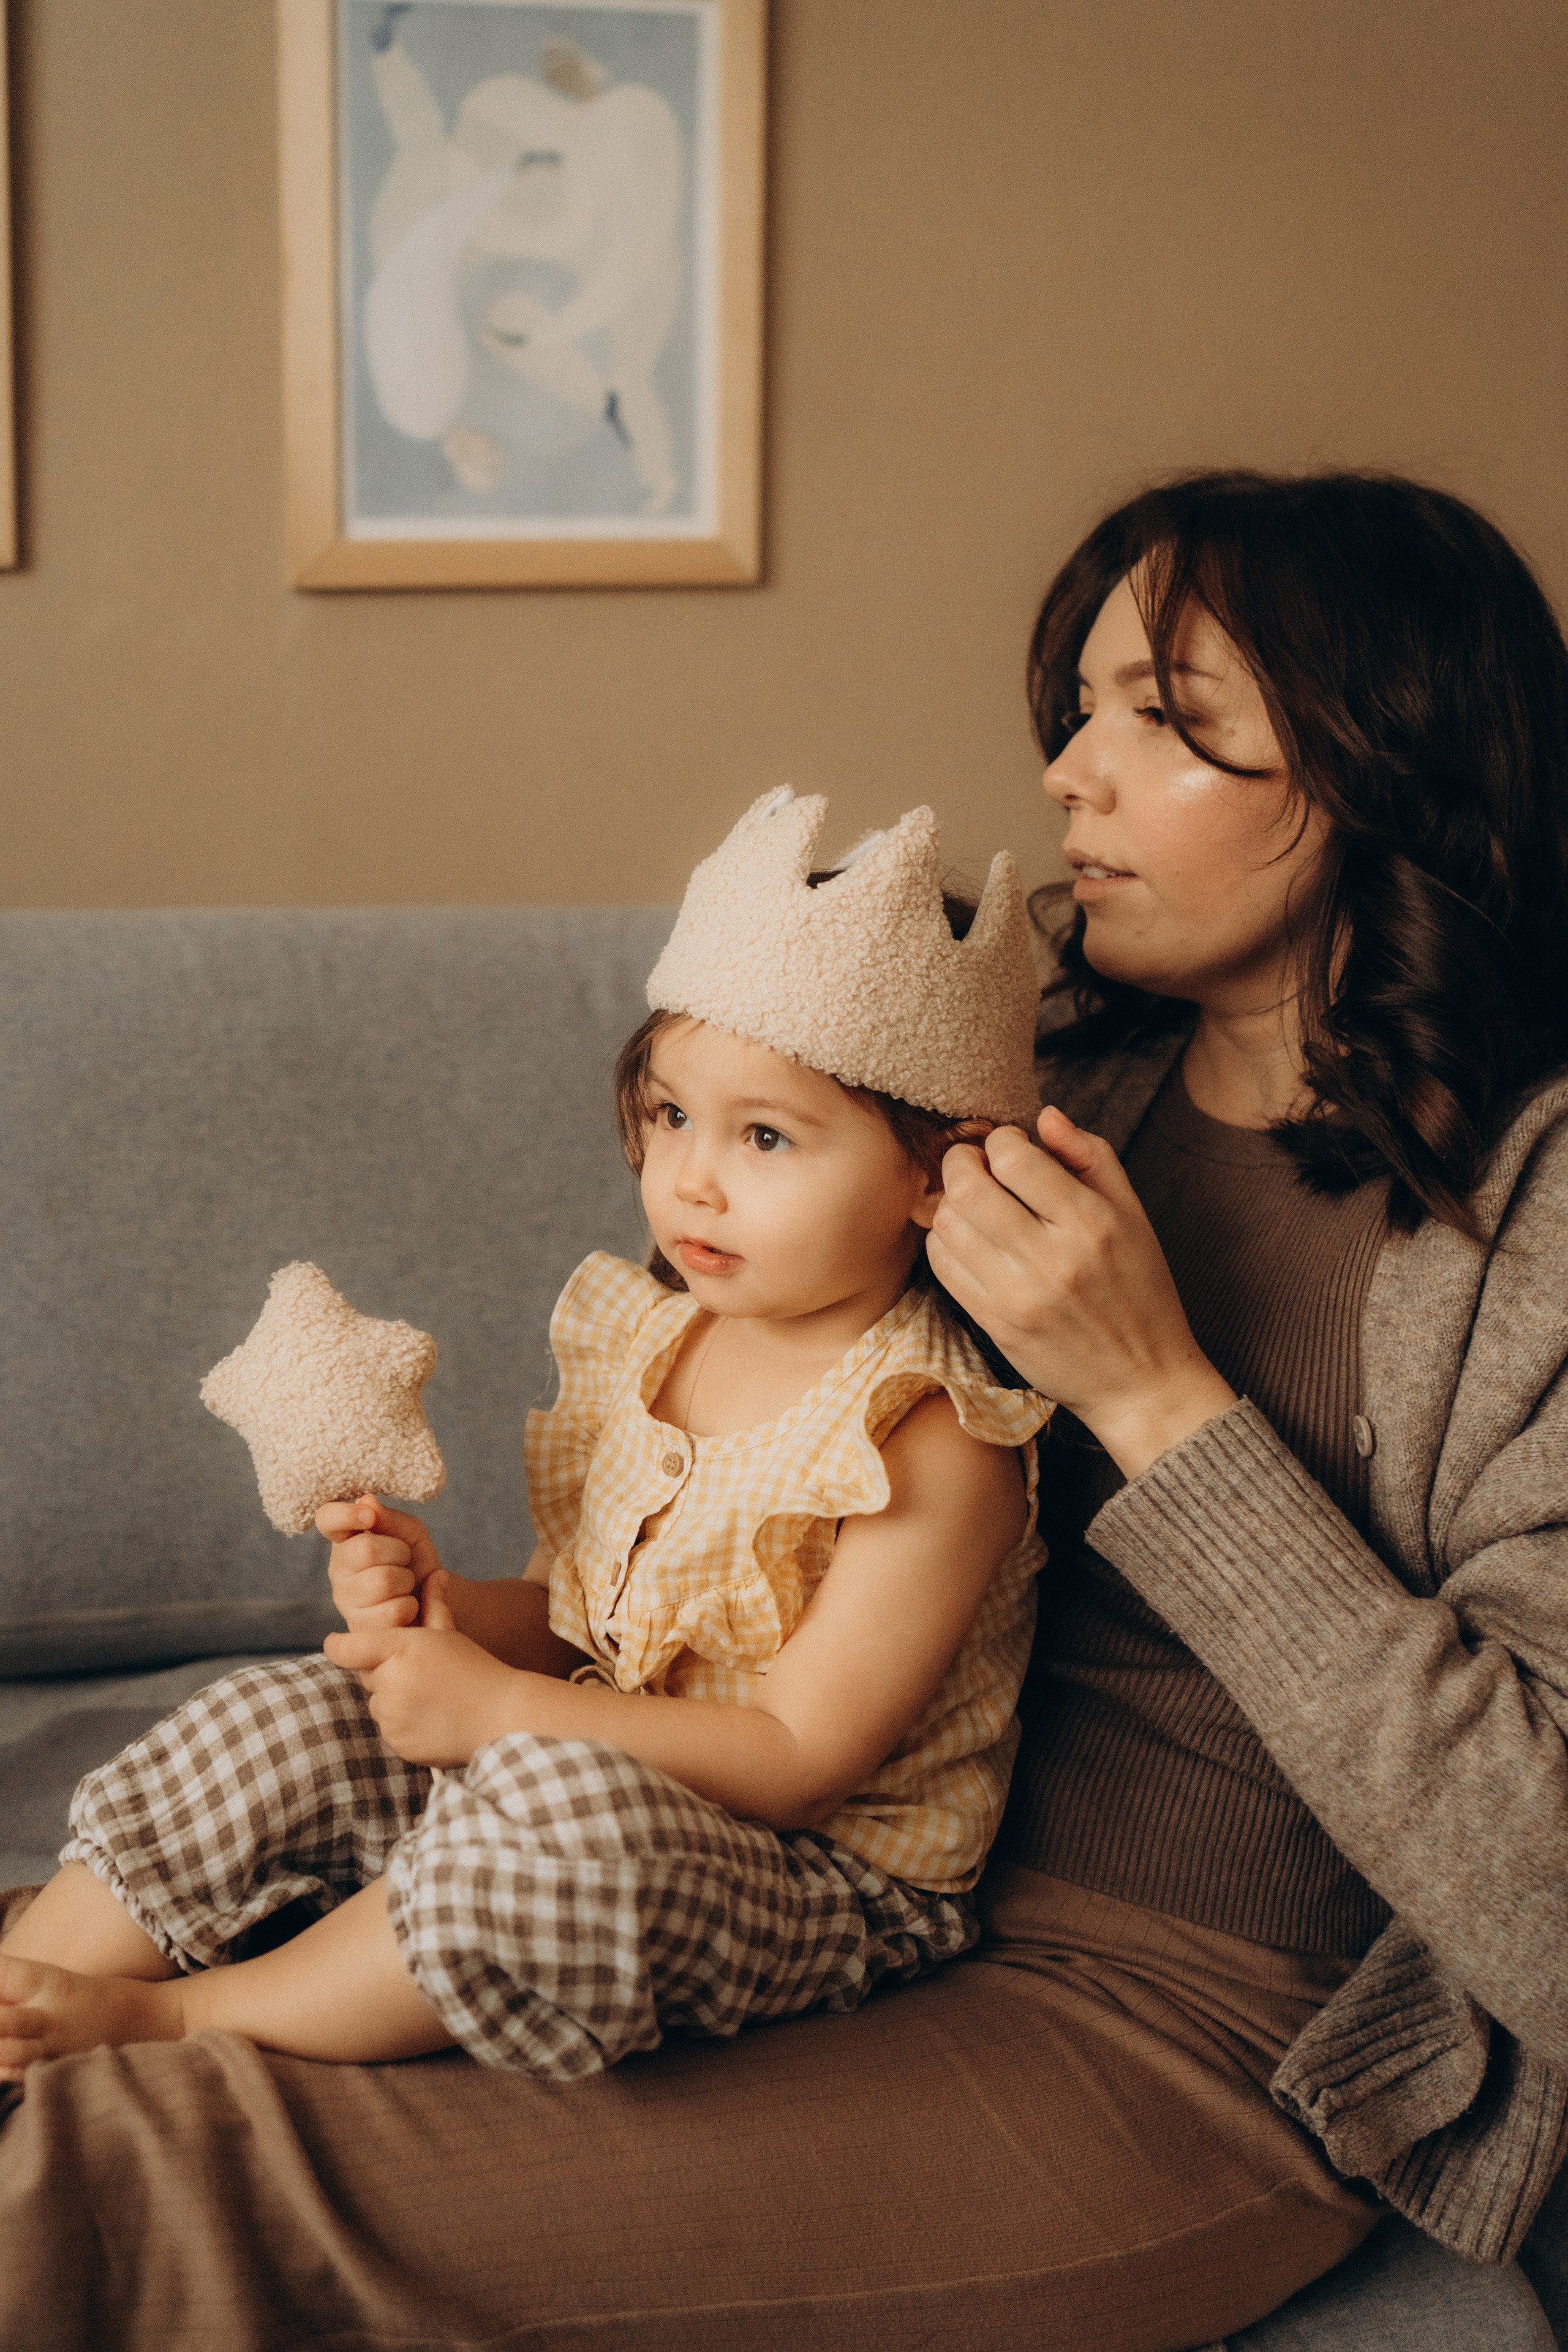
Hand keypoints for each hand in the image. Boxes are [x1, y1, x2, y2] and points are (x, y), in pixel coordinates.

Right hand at [318, 1495, 444, 1634]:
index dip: (345, 1514)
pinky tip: (404, 1606)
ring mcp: (345, 1600)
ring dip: (405, 1580)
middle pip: (365, 1549)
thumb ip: (388, 1517)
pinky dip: (409, 1605)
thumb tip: (366, 1501)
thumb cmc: (415, 1562)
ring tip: (404, 1583)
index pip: (326, 1519)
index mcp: (346, 1540)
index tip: (369, 1518)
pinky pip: (391, 1611)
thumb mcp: (409, 1533)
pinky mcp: (359, 1628)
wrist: (432, 1602)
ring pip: (381, 1581)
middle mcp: (339, 1569)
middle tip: (403, 1559)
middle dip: (398, 1552)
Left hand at [323, 1574, 532, 1765]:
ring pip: (379, 1704)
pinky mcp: (398, 1743)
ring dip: (395, 1700)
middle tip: (423, 1674)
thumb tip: (436, 1573)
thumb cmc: (477, 1670)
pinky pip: (390, 1729)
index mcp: (401, 1649)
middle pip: (369, 1675)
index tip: (335, 1644)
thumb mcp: (450, 1635)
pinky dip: (405, 1724)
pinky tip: (434, 1718)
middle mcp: (391, 1683)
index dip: (339, 1645)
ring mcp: (393, 1717)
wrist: (502, 1718)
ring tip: (433, 1697)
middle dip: (387, 1673)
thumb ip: (434, 1606)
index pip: (347, 1648)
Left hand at [928, 1107, 1236, 1478]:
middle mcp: (1053, 1258)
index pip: (1014, 1157)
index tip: (1010, 1148)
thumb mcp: (1134, 1214)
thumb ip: (1091, 1156)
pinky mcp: (996, 1324)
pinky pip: (944, 1267)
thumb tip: (1044, 1115)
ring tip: (973, 1203)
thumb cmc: (1140, 1290)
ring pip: (948, 1225)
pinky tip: (968, 1239)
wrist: (1142, 1381)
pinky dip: (945, 1241)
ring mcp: (1018, 1295)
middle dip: (960, 1162)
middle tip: (974, 1165)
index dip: (1001, 1139)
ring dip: (950, 1202)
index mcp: (1092, 1222)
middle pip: (968, 1188)